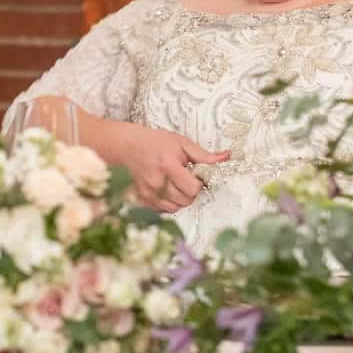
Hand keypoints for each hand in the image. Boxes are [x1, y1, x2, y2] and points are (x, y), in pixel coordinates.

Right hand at [112, 122, 229, 212]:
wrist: (125, 147)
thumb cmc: (153, 142)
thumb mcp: (180, 143)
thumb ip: (203, 155)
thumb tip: (226, 158)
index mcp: (168, 166)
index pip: (193, 188)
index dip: (199, 184)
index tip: (197, 177)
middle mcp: (157, 182)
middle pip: (186, 200)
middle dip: (191, 192)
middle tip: (187, 180)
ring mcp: (148, 193)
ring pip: (175, 208)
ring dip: (180, 199)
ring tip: (176, 184)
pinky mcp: (142, 200)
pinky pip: (163, 210)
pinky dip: (168, 203)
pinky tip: (166, 190)